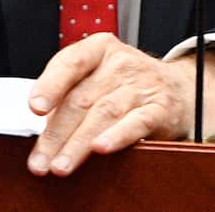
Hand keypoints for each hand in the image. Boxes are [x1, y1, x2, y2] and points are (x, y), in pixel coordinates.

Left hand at [25, 34, 214, 176]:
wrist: (178, 88)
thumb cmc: (125, 84)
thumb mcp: (97, 75)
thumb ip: (70, 95)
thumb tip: (42, 130)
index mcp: (98, 49)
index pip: (70, 62)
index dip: (50, 85)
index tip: (35, 108)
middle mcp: (120, 63)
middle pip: (82, 99)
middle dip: (56, 134)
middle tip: (40, 161)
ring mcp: (142, 85)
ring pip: (104, 114)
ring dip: (79, 143)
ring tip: (61, 165)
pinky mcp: (160, 108)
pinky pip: (137, 122)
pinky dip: (118, 136)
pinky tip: (101, 149)